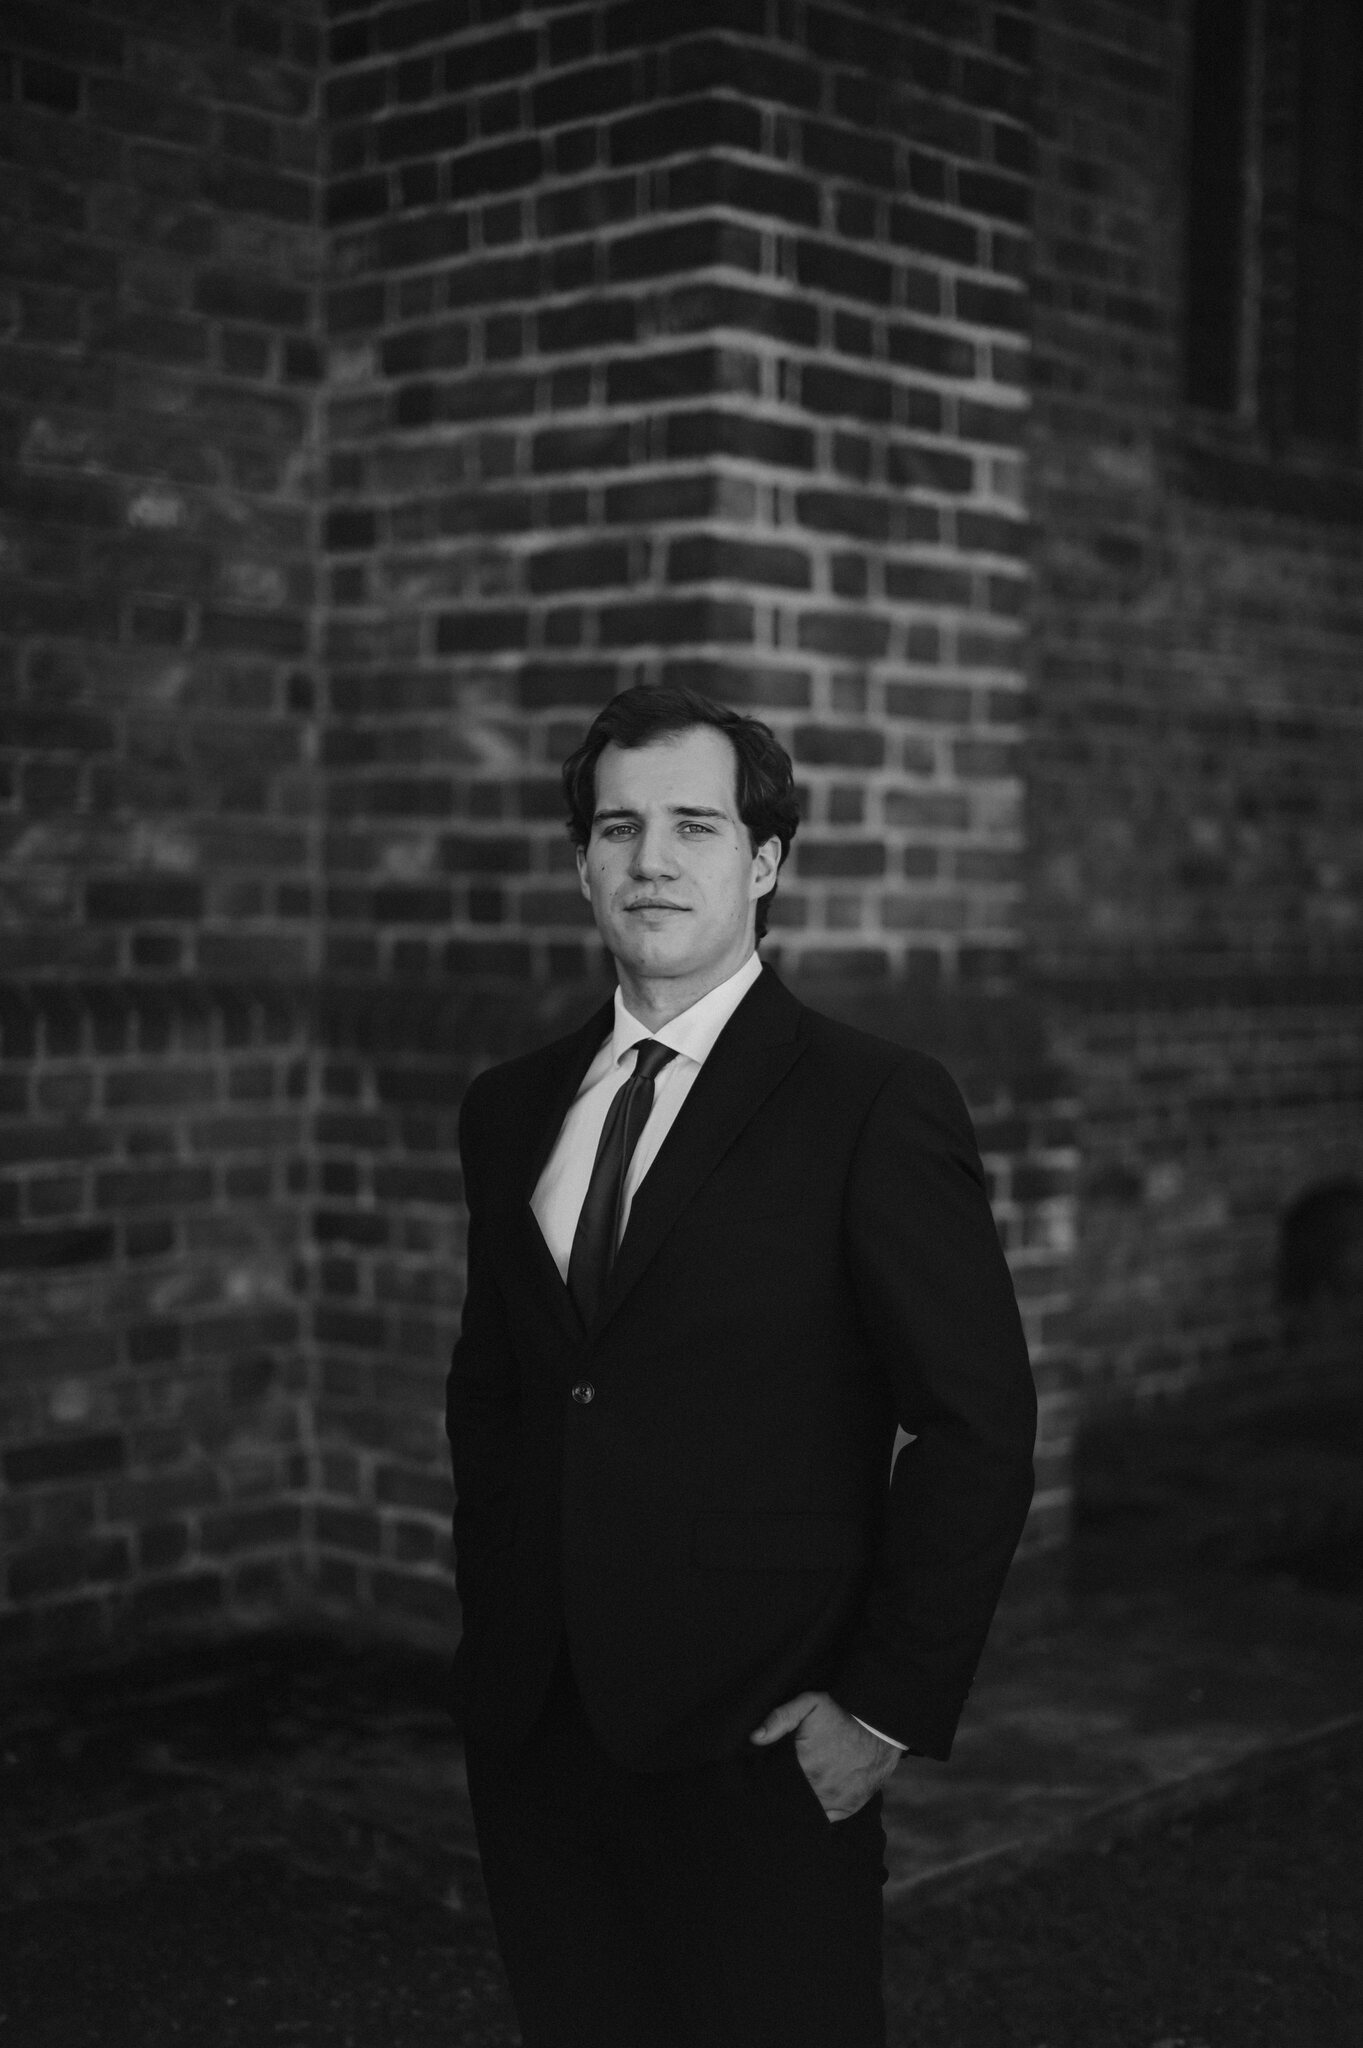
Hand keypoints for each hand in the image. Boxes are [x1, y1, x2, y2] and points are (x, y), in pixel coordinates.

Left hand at [749, 1691, 899, 1820]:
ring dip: (799, 1803)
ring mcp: (834, 1801)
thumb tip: (754, 1738)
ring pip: (807, 1810)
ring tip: (794, 1793)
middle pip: (790, 1797)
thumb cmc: (842, 1714)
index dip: (768, 1779)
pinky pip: (825, 1818)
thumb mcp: (809, 1704)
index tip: (763, 1776)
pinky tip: (811, 1802)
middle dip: (783, 1793)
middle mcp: (818, 1788)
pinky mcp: (847, 1808)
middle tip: (779, 1784)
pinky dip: (817, 1812)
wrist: (881, 1727)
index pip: (776, 1781)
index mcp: (804, 1765)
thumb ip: (780, 1718)